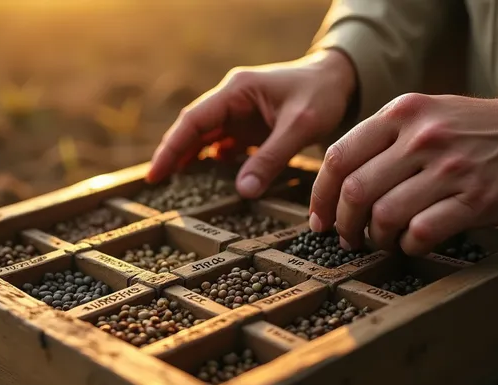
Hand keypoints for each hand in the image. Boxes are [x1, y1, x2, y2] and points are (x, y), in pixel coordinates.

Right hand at [147, 49, 356, 197]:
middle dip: (174, 155)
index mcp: (236, 91)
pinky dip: (213, 161)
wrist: (341, 81)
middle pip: (193, 128)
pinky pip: (223, 144)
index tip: (156, 173)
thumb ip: (271, 157)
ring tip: (175, 185)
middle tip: (156, 184)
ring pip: (205, 137)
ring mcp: (240, 113)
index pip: (193, 120)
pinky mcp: (250, 126)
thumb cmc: (322, 95)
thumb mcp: (299, 126)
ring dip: (191, 158)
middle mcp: (232, 100)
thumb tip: (243, 191)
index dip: (172, 147)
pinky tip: (208, 179)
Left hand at [310, 88, 497, 255]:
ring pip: (385, 215)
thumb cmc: (468, 130)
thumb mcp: (422, 114)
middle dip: (344, 224)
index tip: (319, 219)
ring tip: (382, 241)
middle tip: (348, 237)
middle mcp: (422, 137)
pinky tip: (412, 243)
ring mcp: (450, 168)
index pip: (339, 158)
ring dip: (375, 238)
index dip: (320, 196)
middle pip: (356, 191)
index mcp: (401, 113)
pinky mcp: (476, 199)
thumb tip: (334, 186)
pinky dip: (408, 246)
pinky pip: (421, 233)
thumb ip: (380, 139)